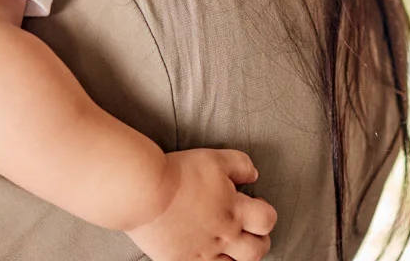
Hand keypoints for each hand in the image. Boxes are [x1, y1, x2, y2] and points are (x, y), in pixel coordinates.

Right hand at [125, 149, 276, 260]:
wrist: (143, 192)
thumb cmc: (178, 173)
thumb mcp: (214, 159)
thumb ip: (240, 165)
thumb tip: (254, 175)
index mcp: (234, 210)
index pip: (267, 220)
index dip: (265, 212)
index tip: (255, 204)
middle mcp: (223, 236)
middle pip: (258, 250)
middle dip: (259, 240)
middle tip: (247, 229)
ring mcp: (203, 254)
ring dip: (236, 256)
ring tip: (226, 243)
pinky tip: (203, 253)